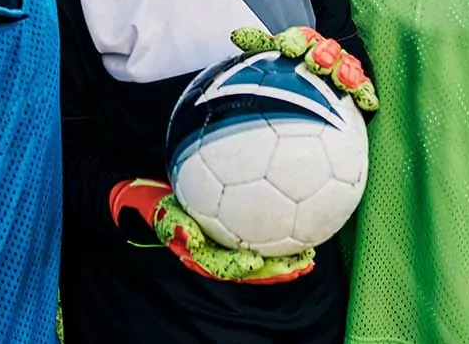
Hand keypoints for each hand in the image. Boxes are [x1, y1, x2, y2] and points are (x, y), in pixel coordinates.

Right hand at [109, 179, 315, 283]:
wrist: (159, 197)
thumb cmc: (160, 203)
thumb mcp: (162, 211)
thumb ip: (173, 223)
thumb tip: (189, 235)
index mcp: (201, 255)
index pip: (222, 266)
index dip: (239, 267)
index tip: (256, 261)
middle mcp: (219, 256)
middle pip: (250, 270)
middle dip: (275, 271)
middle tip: (299, 266)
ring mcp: (231, 248)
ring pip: (262, 261)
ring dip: (285, 262)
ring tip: (309, 258)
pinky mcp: (239, 238)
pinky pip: (264, 244)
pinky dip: (283, 244)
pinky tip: (303, 237)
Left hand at [232, 26, 378, 112]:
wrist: (317, 86)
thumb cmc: (289, 71)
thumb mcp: (273, 58)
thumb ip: (258, 45)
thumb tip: (236, 34)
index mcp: (303, 44)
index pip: (299, 38)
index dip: (294, 41)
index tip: (288, 49)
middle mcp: (325, 54)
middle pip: (326, 49)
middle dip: (322, 54)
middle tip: (316, 63)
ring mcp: (343, 69)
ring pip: (347, 65)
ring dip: (344, 72)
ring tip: (340, 80)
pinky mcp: (358, 86)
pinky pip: (364, 87)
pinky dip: (366, 92)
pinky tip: (367, 102)